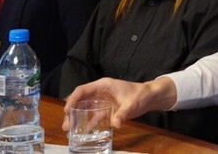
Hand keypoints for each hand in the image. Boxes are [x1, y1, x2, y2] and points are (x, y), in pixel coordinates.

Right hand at [61, 77, 176, 130]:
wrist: (151, 97)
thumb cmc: (141, 95)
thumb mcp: (132, 104)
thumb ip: (123, 113)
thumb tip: (115, 124)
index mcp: (103, 86)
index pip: (82, 91)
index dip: (72, 100)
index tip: (66, 110)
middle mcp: (100, 92)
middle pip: (80, 100)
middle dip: (71, 112)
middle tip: (66, 125)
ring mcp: (103, 101)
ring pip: (85, 108)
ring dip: (77, 118)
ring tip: (70, 130)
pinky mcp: (107, 109)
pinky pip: (95, 116)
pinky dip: (89, 122)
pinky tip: (85, 131)